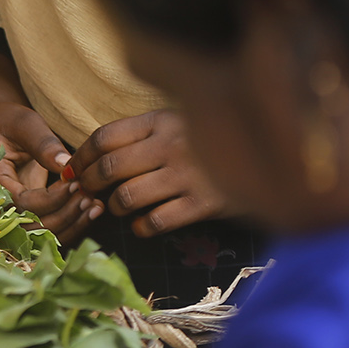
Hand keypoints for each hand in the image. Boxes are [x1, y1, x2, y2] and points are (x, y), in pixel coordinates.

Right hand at [0, 100, 99, 241]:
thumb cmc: (7, 121)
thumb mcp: (23, 124)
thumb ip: (42, 143)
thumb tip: (65, 165)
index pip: (22, 203)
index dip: (51, 199)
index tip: (75, 184)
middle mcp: (0, 202)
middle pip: (32, 226)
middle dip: (65, 215)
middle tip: (90, 196)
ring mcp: (15, 211)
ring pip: (43, 234)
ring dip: (72, 224)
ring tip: (96, 205)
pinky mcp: (30, 212)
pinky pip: (50, 229)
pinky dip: (72, 225)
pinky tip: (92, 210)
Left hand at [71, 110, 225, 237]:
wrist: (277, 155)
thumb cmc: (215, 138)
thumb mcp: (181, 121)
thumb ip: (144, 132)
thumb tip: (93, 155)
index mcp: (162, 120)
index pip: (104, 137)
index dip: (80, 156)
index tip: (71, 169)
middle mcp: (172, 145)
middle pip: (109, 168)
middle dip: (88, 183)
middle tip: (86, 192)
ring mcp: (189, 175)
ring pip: (126, 197)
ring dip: (114, 207)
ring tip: (118, 207)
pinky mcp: (205, 203)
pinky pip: (155, 221)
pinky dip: (141, 227)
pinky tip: (143, 224)